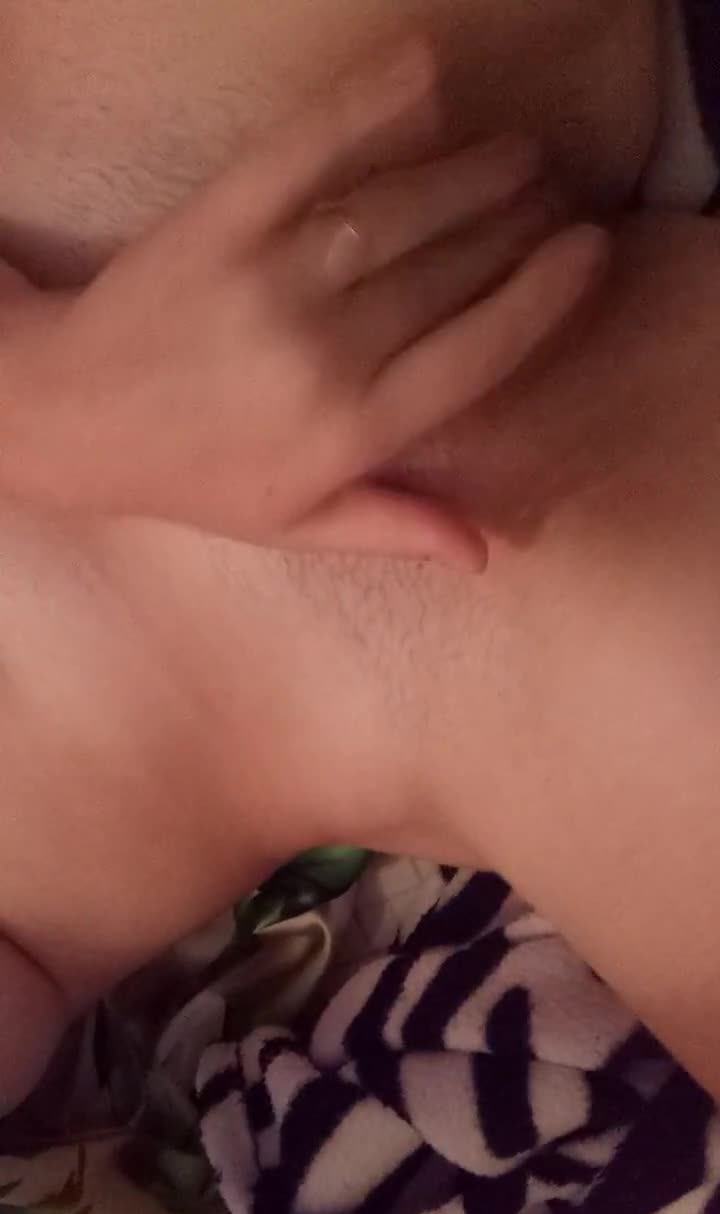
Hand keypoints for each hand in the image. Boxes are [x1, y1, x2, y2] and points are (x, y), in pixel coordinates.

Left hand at [0, 46, 606, 563]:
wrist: (66, 415)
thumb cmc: (190, 475)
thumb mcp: (293, 524)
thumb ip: (393, 527)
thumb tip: (486, 554)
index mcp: (349, 431)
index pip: (477, 353)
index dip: (544, 296)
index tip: (588, 252)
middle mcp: (322, 352)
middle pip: (452, 272)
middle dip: (518, 227)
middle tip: (555, 196)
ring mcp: (272, 277)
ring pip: (403, 209)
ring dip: (473, 172)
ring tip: (517, 155)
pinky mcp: (222, 218)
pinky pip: (312, 148)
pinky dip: (373, 106)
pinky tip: (426, 79)